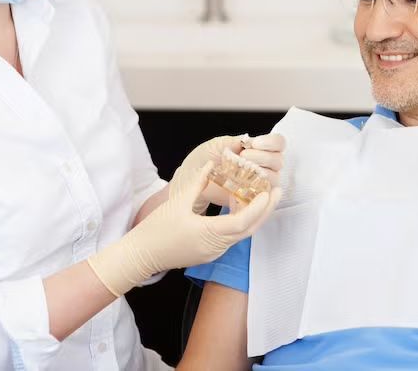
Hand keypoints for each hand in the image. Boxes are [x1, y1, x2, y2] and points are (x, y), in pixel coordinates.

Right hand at [88, 161, 282, 296]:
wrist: (140, 255)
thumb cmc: (156, 230)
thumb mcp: (178, 201)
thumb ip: (199, 182)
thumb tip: (211, 163)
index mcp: (208, 234)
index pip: (242, 222)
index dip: (258, 208)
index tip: (268, 192)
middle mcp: (215, 247)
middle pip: (249, 230)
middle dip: (265, 210)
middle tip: (277, 191)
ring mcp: (213, 252)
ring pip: (242, 234)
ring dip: (254, 215)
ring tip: (263, 194)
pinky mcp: (209, 253)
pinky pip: (232, 237)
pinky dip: (241, 221)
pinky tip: (241, 205)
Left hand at [174, 134, 285, 211]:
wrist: (188, 181)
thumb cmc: (202, 161)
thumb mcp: (216, 145)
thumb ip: (234, 141)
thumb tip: (249, 140)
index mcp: (256, 149)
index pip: (278, 143)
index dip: (271, 142)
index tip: (254, 143)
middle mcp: (262, 166)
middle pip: (278, 161)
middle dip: (263, 157)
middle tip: (244, 157)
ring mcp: (258, 184)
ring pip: (274, 178)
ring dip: (261, 173)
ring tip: (241, 173)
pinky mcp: (252, 200)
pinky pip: (264, 198)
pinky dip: (256, 192)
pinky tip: (241, 187)